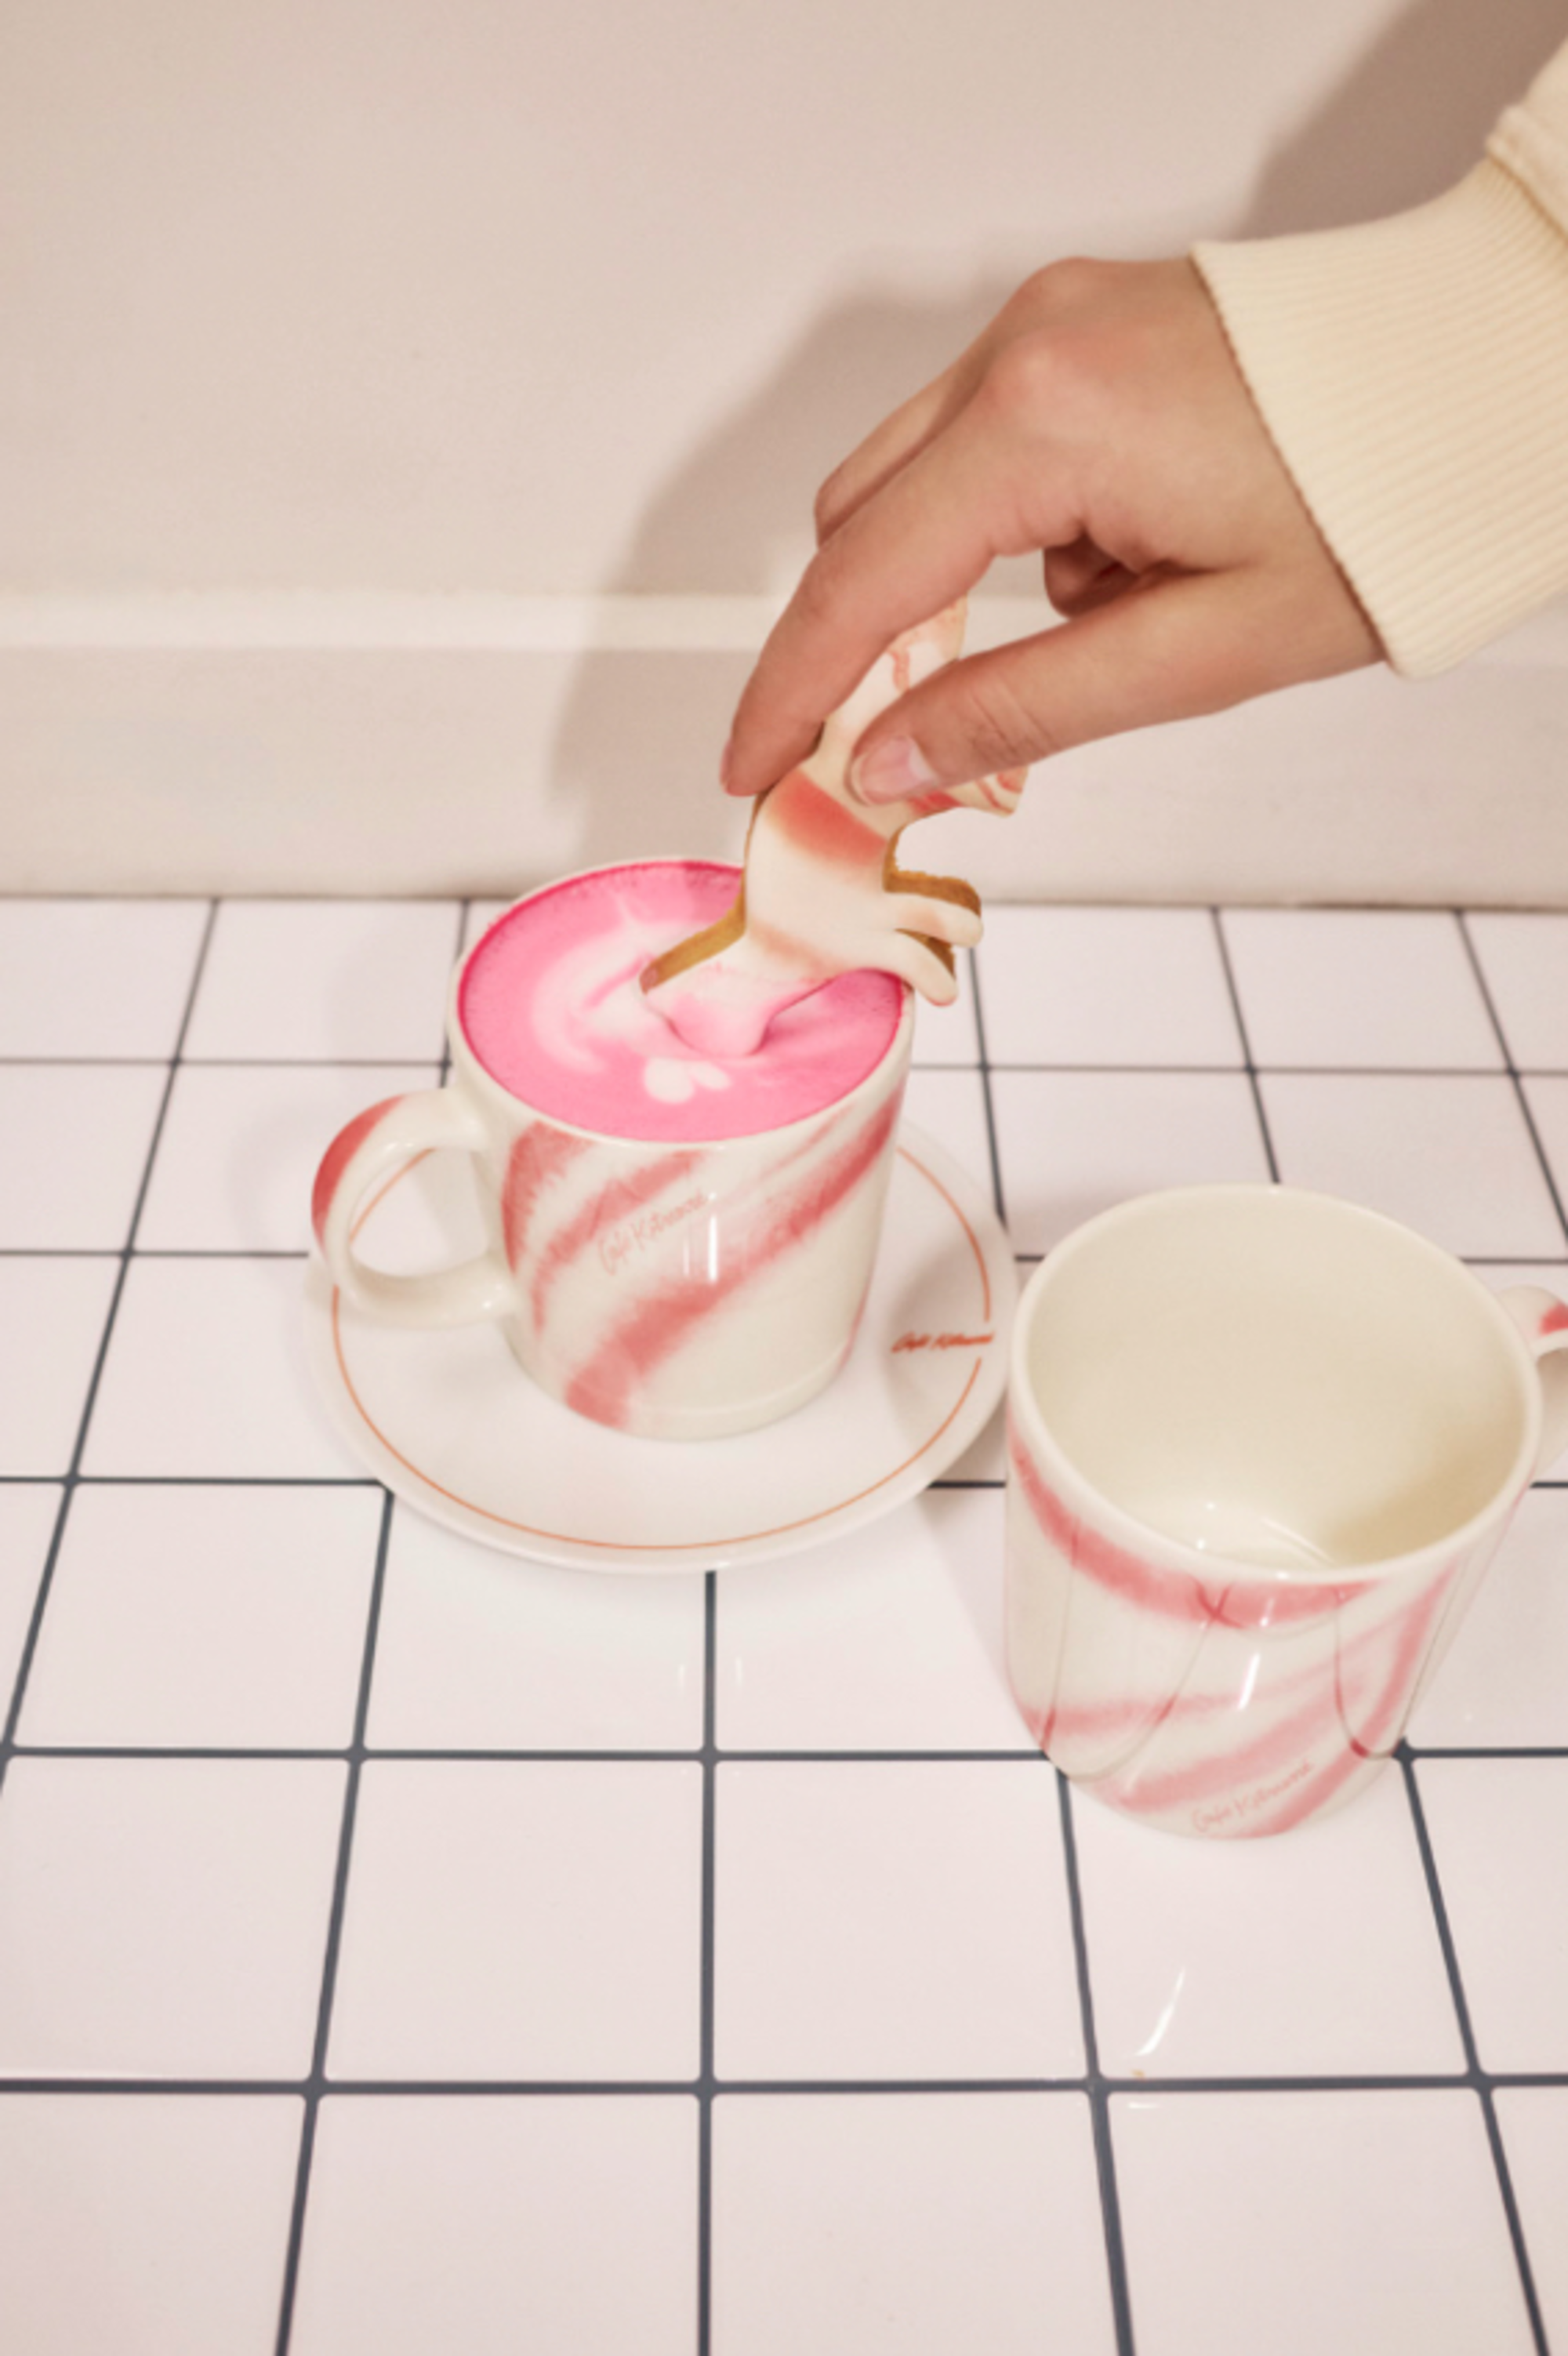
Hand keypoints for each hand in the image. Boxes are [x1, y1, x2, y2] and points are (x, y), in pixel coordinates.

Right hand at [722, 259, 1380, 803]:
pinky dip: (1021, 527)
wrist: (1483, 383)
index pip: (858, 583)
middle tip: (908, 739)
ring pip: (921, 483)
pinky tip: (1130, 563)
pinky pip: (992, 443)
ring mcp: (1052, 324)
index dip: (791, 691)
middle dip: (868, 641)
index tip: (749, 764)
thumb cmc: (1375, 507)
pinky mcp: (1083, 325)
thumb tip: (888, 759)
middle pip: (861, 522)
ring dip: (961, 583)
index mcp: (1045, 422)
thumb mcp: (1198, 653)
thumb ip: (1021, 711)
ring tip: (1106, 630)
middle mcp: (1026, 348)